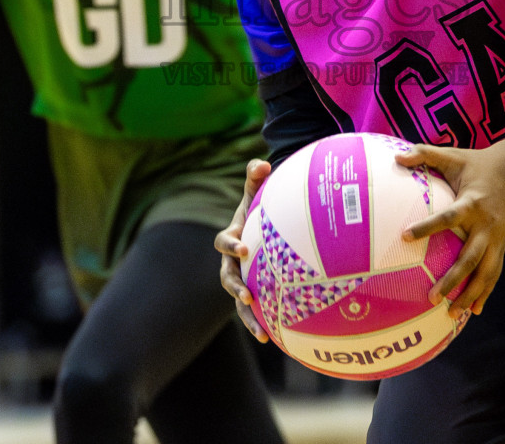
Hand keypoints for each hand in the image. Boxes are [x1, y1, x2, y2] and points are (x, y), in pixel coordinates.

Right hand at [214, 158, 271, 342]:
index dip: (230, 245)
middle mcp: (232, 262)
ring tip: (263, 335)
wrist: (264, 222)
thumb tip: (262, 164)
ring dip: (248, 318)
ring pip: (240, 303)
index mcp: (231, 237)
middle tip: (248, 295)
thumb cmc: (261, 205)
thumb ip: (256, 177)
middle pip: (226, 278)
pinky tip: (280, 341)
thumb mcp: (257, 191)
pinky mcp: (255, 292)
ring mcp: (242, 279)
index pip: (223, 242)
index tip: (242, 248)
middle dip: (235, 288)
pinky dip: (266, 323)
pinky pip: (258, 310)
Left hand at [397, 142, 504, 318]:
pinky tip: (474, 311)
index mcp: (471, 202)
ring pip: (485, 272)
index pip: (448, 218)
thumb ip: (424, 154)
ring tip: (451, 313)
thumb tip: (397, 157)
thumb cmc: (476, 163)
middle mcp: (486, 225)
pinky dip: (485, 292)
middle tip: (432, 297)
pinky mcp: (502, 245)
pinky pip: (494, 273)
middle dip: (453, 279)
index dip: (427, 227)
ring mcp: (496, 238)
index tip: (404, 237)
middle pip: (470, 257)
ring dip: (469, 294)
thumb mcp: (452, 155)